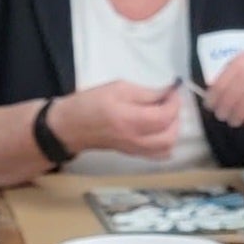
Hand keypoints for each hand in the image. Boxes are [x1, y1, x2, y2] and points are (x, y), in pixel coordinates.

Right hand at [55, 80, 180, 161]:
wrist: (68, 127)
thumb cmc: (89, 103)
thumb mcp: (118, 88)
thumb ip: (145, 93)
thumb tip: (166, 94)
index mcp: (130, 121)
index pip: (165, 116)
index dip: (174, 102)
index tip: (172, 90)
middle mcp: (134, 139)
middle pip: (170, 135)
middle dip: (175, 117)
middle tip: (168, 103)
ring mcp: (133, 149)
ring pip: (166, 147)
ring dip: (172, 131)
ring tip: (164, 116)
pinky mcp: (130, 153)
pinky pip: (157, 154)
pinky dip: (165, 144)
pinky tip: (160, 131)